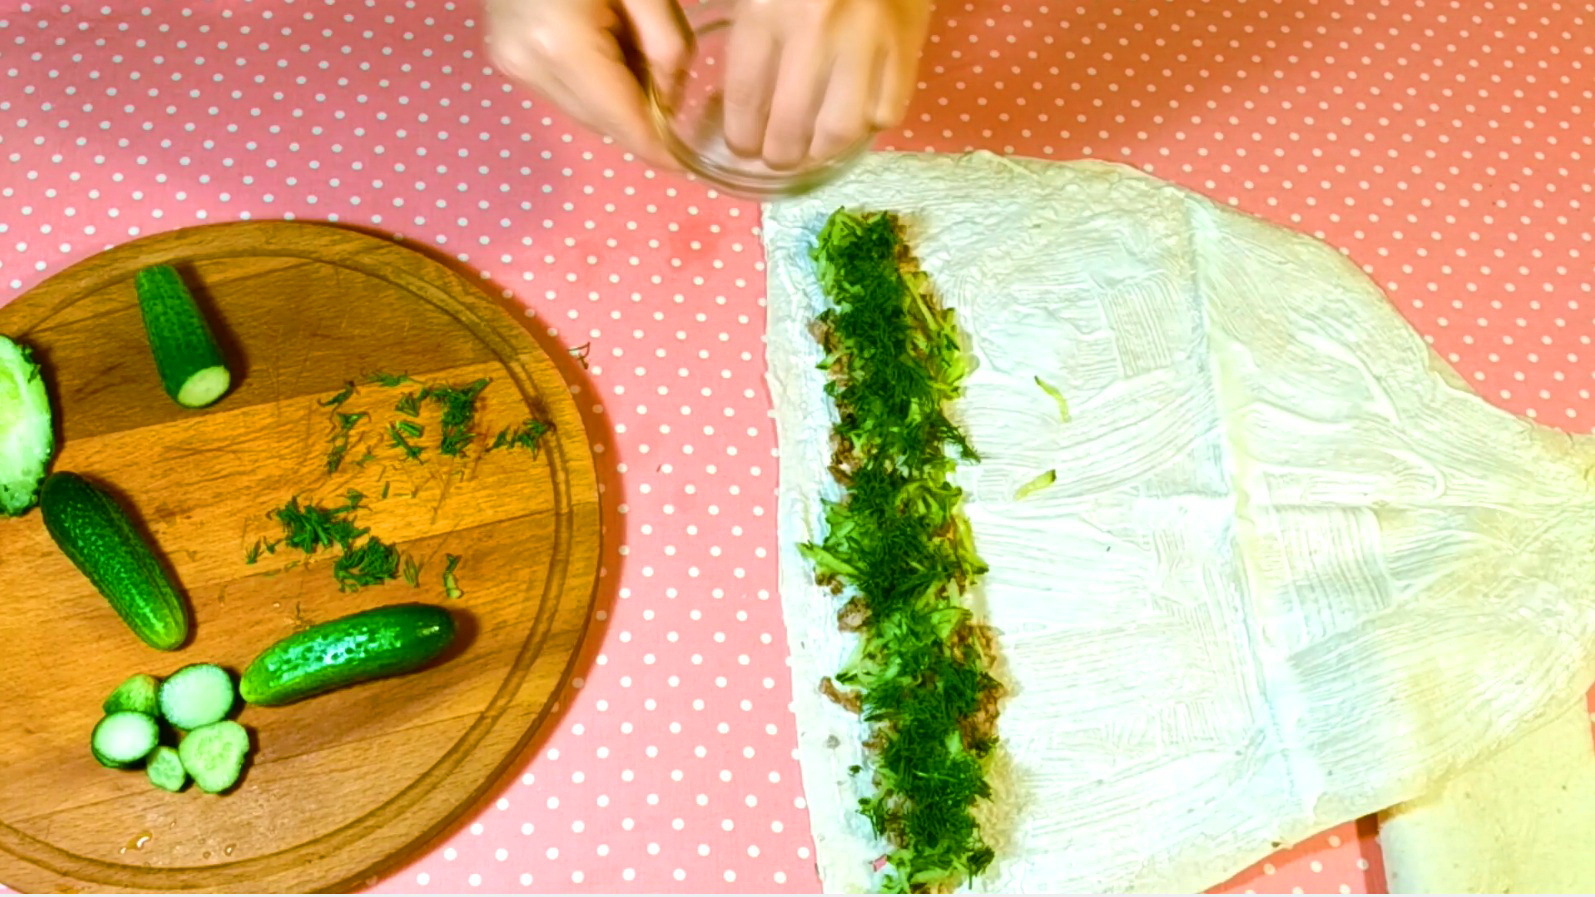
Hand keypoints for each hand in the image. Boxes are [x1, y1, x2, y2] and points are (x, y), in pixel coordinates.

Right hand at [485, 0, 689, 167]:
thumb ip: (668, 49)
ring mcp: (510, 62)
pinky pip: (563, 89)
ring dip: (616, 97)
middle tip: (665, 73)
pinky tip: (602, 39)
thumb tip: (670, 102)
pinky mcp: (504, 55)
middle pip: (602, 124)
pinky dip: (592, 80)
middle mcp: (529, 65)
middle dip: (641, 115)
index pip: (624, 125)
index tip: (689, 164)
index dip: (660, 151)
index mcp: (563, 47)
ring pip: (583, 111)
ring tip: (627, 41)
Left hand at [722, 0, 929, 169]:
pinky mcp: (906, 46)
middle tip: (777, 155)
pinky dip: (870, 124)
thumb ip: (749, 33)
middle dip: (778, 155)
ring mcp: (865, 42)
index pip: (744, 99)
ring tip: (814, 147)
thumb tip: (741, 100)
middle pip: (788, 128)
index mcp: (766, 10)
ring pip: (840, 131)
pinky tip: (857, 115)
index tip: (742, 144)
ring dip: (822, 151)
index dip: (740, 136)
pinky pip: (886, 113)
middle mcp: (814, 32)